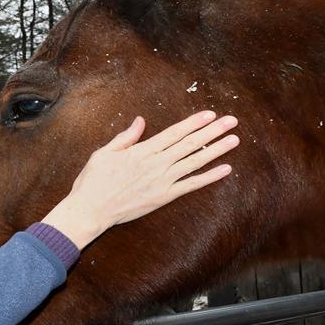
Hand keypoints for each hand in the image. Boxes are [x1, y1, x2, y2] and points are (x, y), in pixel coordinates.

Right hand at [43, 110, 238, 249]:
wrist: (90, 210)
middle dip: (212, 131)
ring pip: (194, 162)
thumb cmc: (93, 181)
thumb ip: (126, 137)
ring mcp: (162, 181)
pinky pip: (191, 186)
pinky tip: (225, 170)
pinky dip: (208, 177)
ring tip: (234, 140)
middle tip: (232, 121)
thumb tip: (141, 121)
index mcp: (142, 151)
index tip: (210, 114)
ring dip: (216, 150)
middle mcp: (156, 164)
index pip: (174, 133)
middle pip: (190, 144)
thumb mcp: (105, 152)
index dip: (194, 123)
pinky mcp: (163, 197)